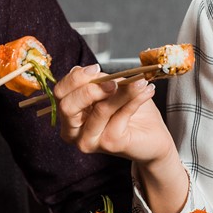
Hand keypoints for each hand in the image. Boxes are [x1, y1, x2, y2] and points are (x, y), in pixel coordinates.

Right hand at [54, 65, 174, 165]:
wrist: (152, 135)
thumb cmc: (128, 111)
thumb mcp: (109, 89)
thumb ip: (98, 81)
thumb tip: (94, 71)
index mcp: (69, 115)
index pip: (60, 93)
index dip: (76, 78)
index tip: (96, 68)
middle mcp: (73, 131)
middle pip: (67, 106)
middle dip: (90, 89)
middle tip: (113, 82)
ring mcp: (90, 140)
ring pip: (99, 109)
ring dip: (122, 92)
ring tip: (139, 83)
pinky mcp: (110, 144)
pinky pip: (121, 115)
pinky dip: (135, 99)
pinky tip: (146, 91)